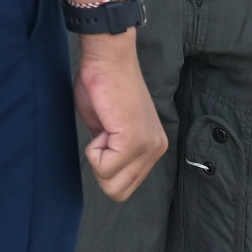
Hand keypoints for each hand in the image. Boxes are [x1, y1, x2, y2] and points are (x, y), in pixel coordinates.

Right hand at [74, 32, 167, 202]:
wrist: (107, 58)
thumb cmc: (103, 86)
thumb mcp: (108, 130)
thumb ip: (113, 151)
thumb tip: (106, 171)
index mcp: (152, 147)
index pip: (125, 187)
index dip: (105, 167)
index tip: (105, 137)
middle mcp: (157, 149)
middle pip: (119, 192)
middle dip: (101, 168)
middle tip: (104, 134)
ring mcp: (148, 146)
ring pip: (112, 184)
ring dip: (98, 158)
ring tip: (106, 128)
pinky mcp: (134, 141)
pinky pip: (104, 166)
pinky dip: (93, 149)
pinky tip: (104, 123)